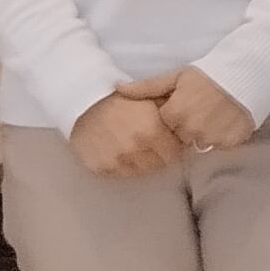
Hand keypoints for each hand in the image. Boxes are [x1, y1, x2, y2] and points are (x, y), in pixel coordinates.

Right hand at [67, 83, 181, 178]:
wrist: (81, 105)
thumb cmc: (118, 100)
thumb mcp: (147, 97)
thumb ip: (169, 110)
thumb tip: (188, 121)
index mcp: (152, 129)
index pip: (175, 152)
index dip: (173, 146)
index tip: (167, 140)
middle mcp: (136, 147)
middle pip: (160, 164)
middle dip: (159, 155)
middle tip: (150, 143)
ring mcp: (118, 160)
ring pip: (142, 171)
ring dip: (142, 161)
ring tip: (134, 146)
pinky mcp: (102, 168)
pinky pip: (121, 174)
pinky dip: (123, 166)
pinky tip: (120, 151)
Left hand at [156, 66, 257, 155]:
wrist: (247, 73)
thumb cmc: (208, 74)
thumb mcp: (176, 76)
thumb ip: (147, 87)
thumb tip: (118, 88)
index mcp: (175, 114)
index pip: (165, 126)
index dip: (174, 115)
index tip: (184, 104)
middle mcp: (191, 130)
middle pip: (182, 136)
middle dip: (188, 126)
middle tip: (200, 108)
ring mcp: (212, 138)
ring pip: (201, 142)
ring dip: (204, 132)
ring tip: (214, 113)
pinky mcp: (230, 142)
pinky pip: (220, 145)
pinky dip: (222, 135)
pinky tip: (226, 119)